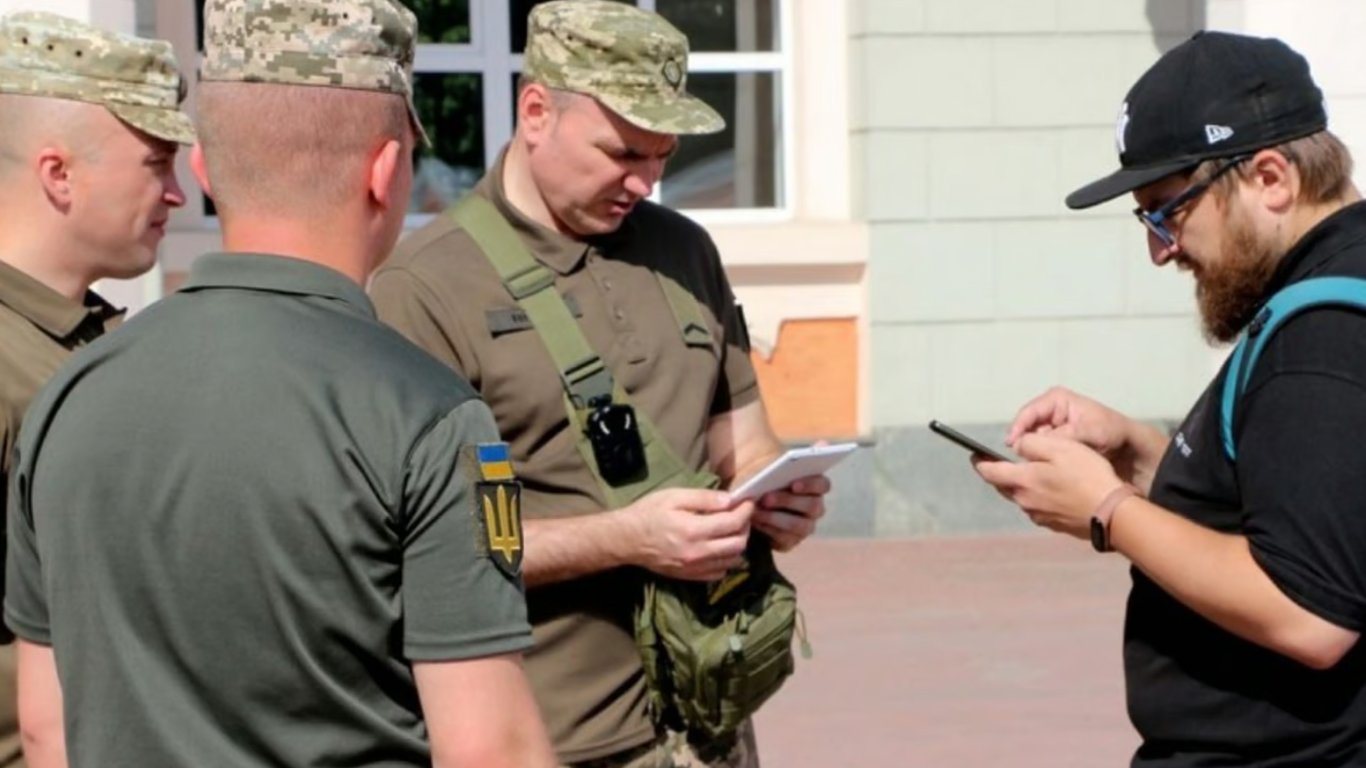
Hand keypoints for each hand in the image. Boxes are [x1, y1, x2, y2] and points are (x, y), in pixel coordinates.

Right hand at [621, 488, 754, 580]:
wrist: (626, 540)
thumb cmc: (648, 513)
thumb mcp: (674, 496)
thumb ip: (704, 498)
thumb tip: (730, 500)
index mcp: (694, 530)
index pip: (732, 522)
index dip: (745, 511)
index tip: (748, 502)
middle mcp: (698, 553)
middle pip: (738, 544)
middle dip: (745, 527)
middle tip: (741, 515)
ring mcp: (694, 568)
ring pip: (732, 560)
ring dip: (738, 544)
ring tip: (732, 529)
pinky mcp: (690, 576)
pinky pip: (719, 572)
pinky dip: (726, 560)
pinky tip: (720, 547)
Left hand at [752, 474, 829, 551]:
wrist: (750, 508)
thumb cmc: (763, 484)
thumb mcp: (765, 473)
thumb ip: (771, 469)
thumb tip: (768, 471)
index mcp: (815, 487)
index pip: (823, 484)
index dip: (811, 484)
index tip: (793, 485)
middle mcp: (815, 507)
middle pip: (812, 505)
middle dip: (787, 501)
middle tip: (766, 498)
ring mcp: (806, 526)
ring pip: (799, 525)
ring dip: (776, 517)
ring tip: (756, 512)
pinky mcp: (791, 541)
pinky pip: (785, 539)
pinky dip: (768, 529)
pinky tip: (755, 522)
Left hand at [973, 432, 1123, 539]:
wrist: (1113, 513)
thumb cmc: (1088, 476)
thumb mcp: (1060, 448)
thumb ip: (1032, 444)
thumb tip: (1017, 446)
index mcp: (1023, 481)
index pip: (989, 472)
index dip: (979, 462)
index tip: (974, 456)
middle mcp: (1025, 502)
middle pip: (1004, 486)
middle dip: (1000, 474)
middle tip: (1001, 463)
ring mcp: (1039, 515)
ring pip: (1022, 496)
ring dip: (1022, 485)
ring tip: (1033, 473)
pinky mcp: (1053, 524)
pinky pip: (1038, 506)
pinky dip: (1039, 496)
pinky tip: (1054, 490)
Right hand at [1006, 387, 1132, 455]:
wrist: (1126, 444)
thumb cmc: (1110, 431)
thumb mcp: (1088, 431)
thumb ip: (1062, 436)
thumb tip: (1035, 443)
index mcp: (1056, 399)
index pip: (1028, 412)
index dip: (1017, 428)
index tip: (1011, 445)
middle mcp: (1048, 409)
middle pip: (1025, 426)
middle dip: (1024, 442)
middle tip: (1022, 460)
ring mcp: (1049, 424)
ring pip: (1030, 439)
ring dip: (1031, 451)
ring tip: (1032, 466)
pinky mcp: (1051, 439)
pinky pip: (1039, 447)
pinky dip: (1039, 456)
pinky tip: (1040, 466)